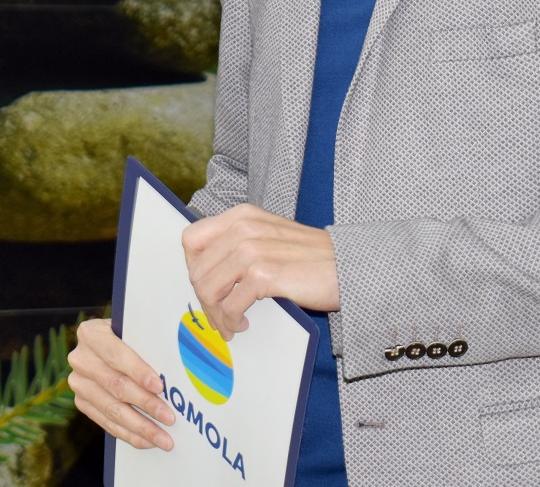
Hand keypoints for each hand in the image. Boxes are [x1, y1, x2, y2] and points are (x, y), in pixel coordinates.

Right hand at [67, 318, 175, 450]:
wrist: (106, 344)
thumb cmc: (128, 335)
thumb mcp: (133, 330)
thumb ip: (146, 343)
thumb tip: (171, 369)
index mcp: (91, 334)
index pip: (116, 354)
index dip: (138, 371)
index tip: (159, 386)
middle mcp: (80, 359)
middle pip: (116, 385)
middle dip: (146, 404)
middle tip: (169, 418)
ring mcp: (79, 383)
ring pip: (112, 409)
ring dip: (141, 427)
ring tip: (163, 439)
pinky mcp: (82, 402)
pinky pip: (107, 422)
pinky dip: (129, 434)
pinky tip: (147, 441)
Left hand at [182, 203, 338, 338]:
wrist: (348, 266)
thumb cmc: (309, 258)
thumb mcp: (268, 237)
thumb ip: (238, 244)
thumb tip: (204, 272)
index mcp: (241, 216)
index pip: (191, 239)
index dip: (192, 267)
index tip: (207, 286)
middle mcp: (243, 227)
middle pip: (197, 269)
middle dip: (204, 299)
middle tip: (218, 315)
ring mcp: (253, 249)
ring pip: (208, 288)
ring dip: (216, 314)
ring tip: (229, 324)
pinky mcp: (266, 274)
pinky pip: (230, 305)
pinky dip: (231, 320)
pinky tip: (243, 323)